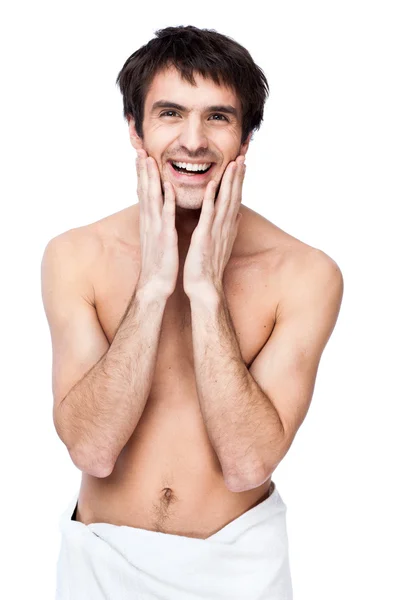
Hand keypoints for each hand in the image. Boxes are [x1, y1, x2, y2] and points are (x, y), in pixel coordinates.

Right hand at [135, 149, 178, 298]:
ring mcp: (156, 229)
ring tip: (149, 160)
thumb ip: (159, 224)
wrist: (156, 285)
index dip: (141, 175)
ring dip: (151, 179)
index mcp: (150, 223)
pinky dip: (168, 201)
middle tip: (140, 150)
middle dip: (142, 170)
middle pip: (144, 191)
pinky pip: (167, 216)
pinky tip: (169, 187)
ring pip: (153, 199)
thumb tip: (160, 215)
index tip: (141, 157)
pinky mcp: (165, 238)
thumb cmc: (160, 265)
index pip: (144, 194)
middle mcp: (150, 222)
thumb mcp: (157, 240)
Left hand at [183, 155, 245, 298]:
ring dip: (230, 182)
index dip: (239, 181)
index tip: (243, 164)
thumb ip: (230, 228)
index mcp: (227, 227)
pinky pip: (208, 215)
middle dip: (239, 176)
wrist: (204, 287)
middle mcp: (225, 227)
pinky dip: (211, 199)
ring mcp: (216, 231)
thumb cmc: (209, 267)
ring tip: (235, 163)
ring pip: (225, 201)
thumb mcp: (222, 243)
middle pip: (234, 196)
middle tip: (243, 155)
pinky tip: (212, 184)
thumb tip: (238, 215)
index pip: (235, 199)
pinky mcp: (204, 237)